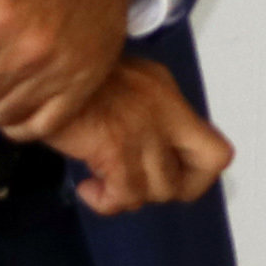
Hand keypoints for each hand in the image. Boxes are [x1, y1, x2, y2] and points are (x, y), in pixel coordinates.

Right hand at [44, 57, 234, 214]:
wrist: (48, 64)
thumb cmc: (80, 76)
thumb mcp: (132, 82)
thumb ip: (152, 114)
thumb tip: (157, 151)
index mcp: (171, 99)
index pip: (216, 154)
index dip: (199, 179)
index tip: (173, 179)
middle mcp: (167, 115)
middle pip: (190, 178)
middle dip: (162, 192)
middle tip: (135, 185)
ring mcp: (144, 132)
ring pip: (155, 191)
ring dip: (126, 196)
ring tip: (103, 183)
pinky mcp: (116, 147)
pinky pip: (125, 195)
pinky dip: (106, 201)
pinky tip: (88, 187)